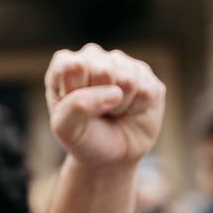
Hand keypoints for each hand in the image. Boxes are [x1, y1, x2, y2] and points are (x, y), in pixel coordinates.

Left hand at [45, 45, 164, 169]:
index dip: (77, 94)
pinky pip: (147, 91)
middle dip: (101, 100)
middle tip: (97, 112)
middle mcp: (94, 57)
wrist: (110, 156)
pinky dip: (137, 109)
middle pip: (104, 71)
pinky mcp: (147, 76)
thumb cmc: (83, 137)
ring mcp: (122, 64)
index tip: (74, 109)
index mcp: (65, 64)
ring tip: (112, 111)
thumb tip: (115, 92)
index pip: (74, 67)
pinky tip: (129, 110)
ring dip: (120, 106)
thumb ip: (76, 106)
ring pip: (128, 81)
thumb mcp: (65, 128)